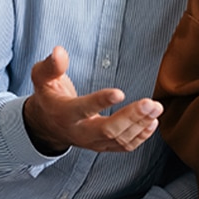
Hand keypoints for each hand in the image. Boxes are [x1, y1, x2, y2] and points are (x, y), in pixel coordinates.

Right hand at [23, 46, 161, 154]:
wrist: (47, 125)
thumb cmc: (49, 96)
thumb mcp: (42, 78)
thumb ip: (51, 66)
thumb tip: (59, 51)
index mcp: (64, 113)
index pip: (82, 109)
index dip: (100, 102)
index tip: (119, 92)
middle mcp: (79, 132)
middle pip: (107, 130)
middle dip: (131, 117)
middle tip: (151, 103)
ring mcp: (92, 142)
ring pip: (119, 139)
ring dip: (140, 125)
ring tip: (156, 108)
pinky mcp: (102, 147)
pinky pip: (123, 147)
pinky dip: (140, 137)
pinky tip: (152, 123)